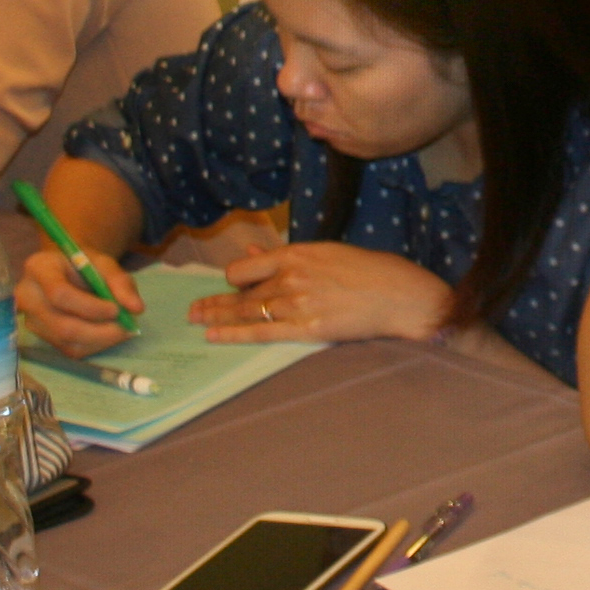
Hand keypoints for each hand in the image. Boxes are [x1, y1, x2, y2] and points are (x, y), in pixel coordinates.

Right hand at [15, 244, 145, 355]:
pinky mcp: (41, 337)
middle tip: (126, 327)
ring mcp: (30, 320)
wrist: (67, 271)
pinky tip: (109, 334)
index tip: (116, 309)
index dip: (90, 307)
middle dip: (98, 331)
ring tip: (121, 329)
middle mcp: (27, 296)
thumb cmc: (84, 264)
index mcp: (38, 267)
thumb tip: (136, 308)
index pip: (59, 294)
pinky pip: (68, 350)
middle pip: (61, 325)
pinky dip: (95, 345)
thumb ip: (120, 282)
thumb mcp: (104, 264)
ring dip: (100, 340)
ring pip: (66, 341)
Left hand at [191, 242, 451, 344]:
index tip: (229, 286)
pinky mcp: (306, 328)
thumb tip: (252, 252)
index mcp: (296, 254)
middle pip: (241, 294)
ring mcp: (297, 304)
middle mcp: (291, 278)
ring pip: (247, 313)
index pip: (245, 268)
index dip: (234, 279)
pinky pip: (262, 332)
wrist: (398, 295)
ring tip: (197, 323)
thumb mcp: (326, 253)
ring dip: (217, 318)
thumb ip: (286, 255)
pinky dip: (234, 335)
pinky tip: (214, 337)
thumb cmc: (369, 270)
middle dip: (214, 303)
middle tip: (192, 311)